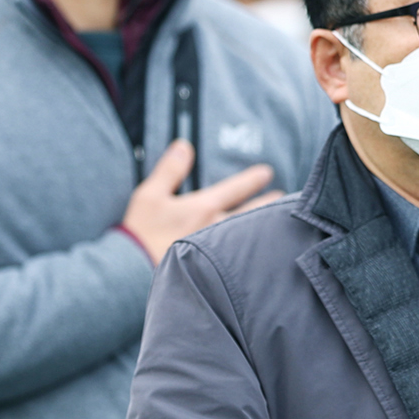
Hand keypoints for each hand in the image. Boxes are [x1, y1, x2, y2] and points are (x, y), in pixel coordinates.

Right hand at [120, 139, 280, 261]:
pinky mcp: (213, 271)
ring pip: (247, 236)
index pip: (235, 189)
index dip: (252, 179)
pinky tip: (258, 257)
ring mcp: (217, 252)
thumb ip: (170, 170)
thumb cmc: (141, 234)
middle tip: (283, 200)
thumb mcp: (150, 195)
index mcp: (204, 209)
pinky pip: (238, 258)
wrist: (134, 273)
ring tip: (276, 227)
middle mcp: (216, 229)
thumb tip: (184, 146)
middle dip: (266, 204)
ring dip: (262, 228)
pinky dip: (251, 252)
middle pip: (250, 214)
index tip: (267, 173)